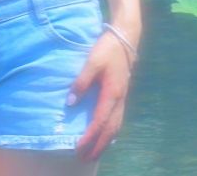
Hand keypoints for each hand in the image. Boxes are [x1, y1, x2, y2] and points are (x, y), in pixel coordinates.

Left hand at [68, 23, 139, 162]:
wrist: (125, 38)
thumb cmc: (107, 49)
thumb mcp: (91, 62)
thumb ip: (81, 82)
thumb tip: (70, 103)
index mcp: (111, 93)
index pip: (99, 121)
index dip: (89, 136)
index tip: (78, 147)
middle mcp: (119, 100)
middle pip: (110, 130)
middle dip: (98, 146)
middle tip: (85, 158)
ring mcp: (122, 98)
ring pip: (116, 127)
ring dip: (105, 141)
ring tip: (94, 152)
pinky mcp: (122, 94)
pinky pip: (118, 120)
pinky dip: (111, 132)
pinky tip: (106, 135)